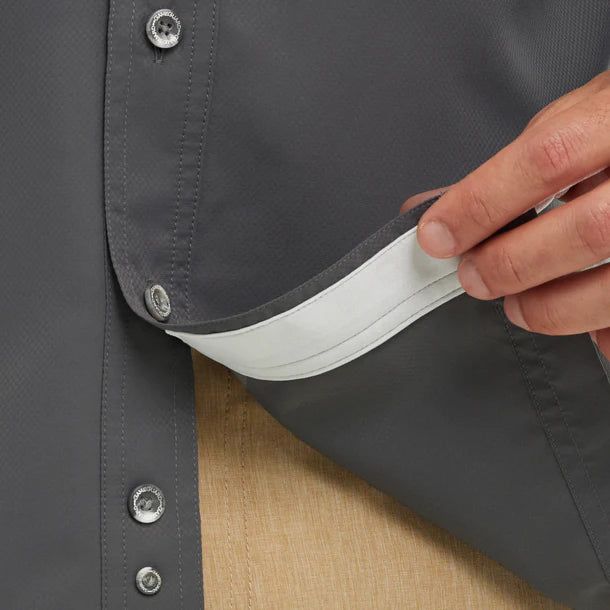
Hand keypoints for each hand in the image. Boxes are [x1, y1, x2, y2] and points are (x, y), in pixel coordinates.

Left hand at [400, 70, 609, 357]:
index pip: (547, 158)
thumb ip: (515, 164)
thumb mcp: (573, 121)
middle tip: (474, 277)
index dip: (481, 203)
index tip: (437, 236)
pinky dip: (599, 328)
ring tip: (520, 307)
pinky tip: (582, 322)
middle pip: (589, 230)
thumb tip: (439, 210)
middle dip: (513, 263)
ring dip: (553, 308)